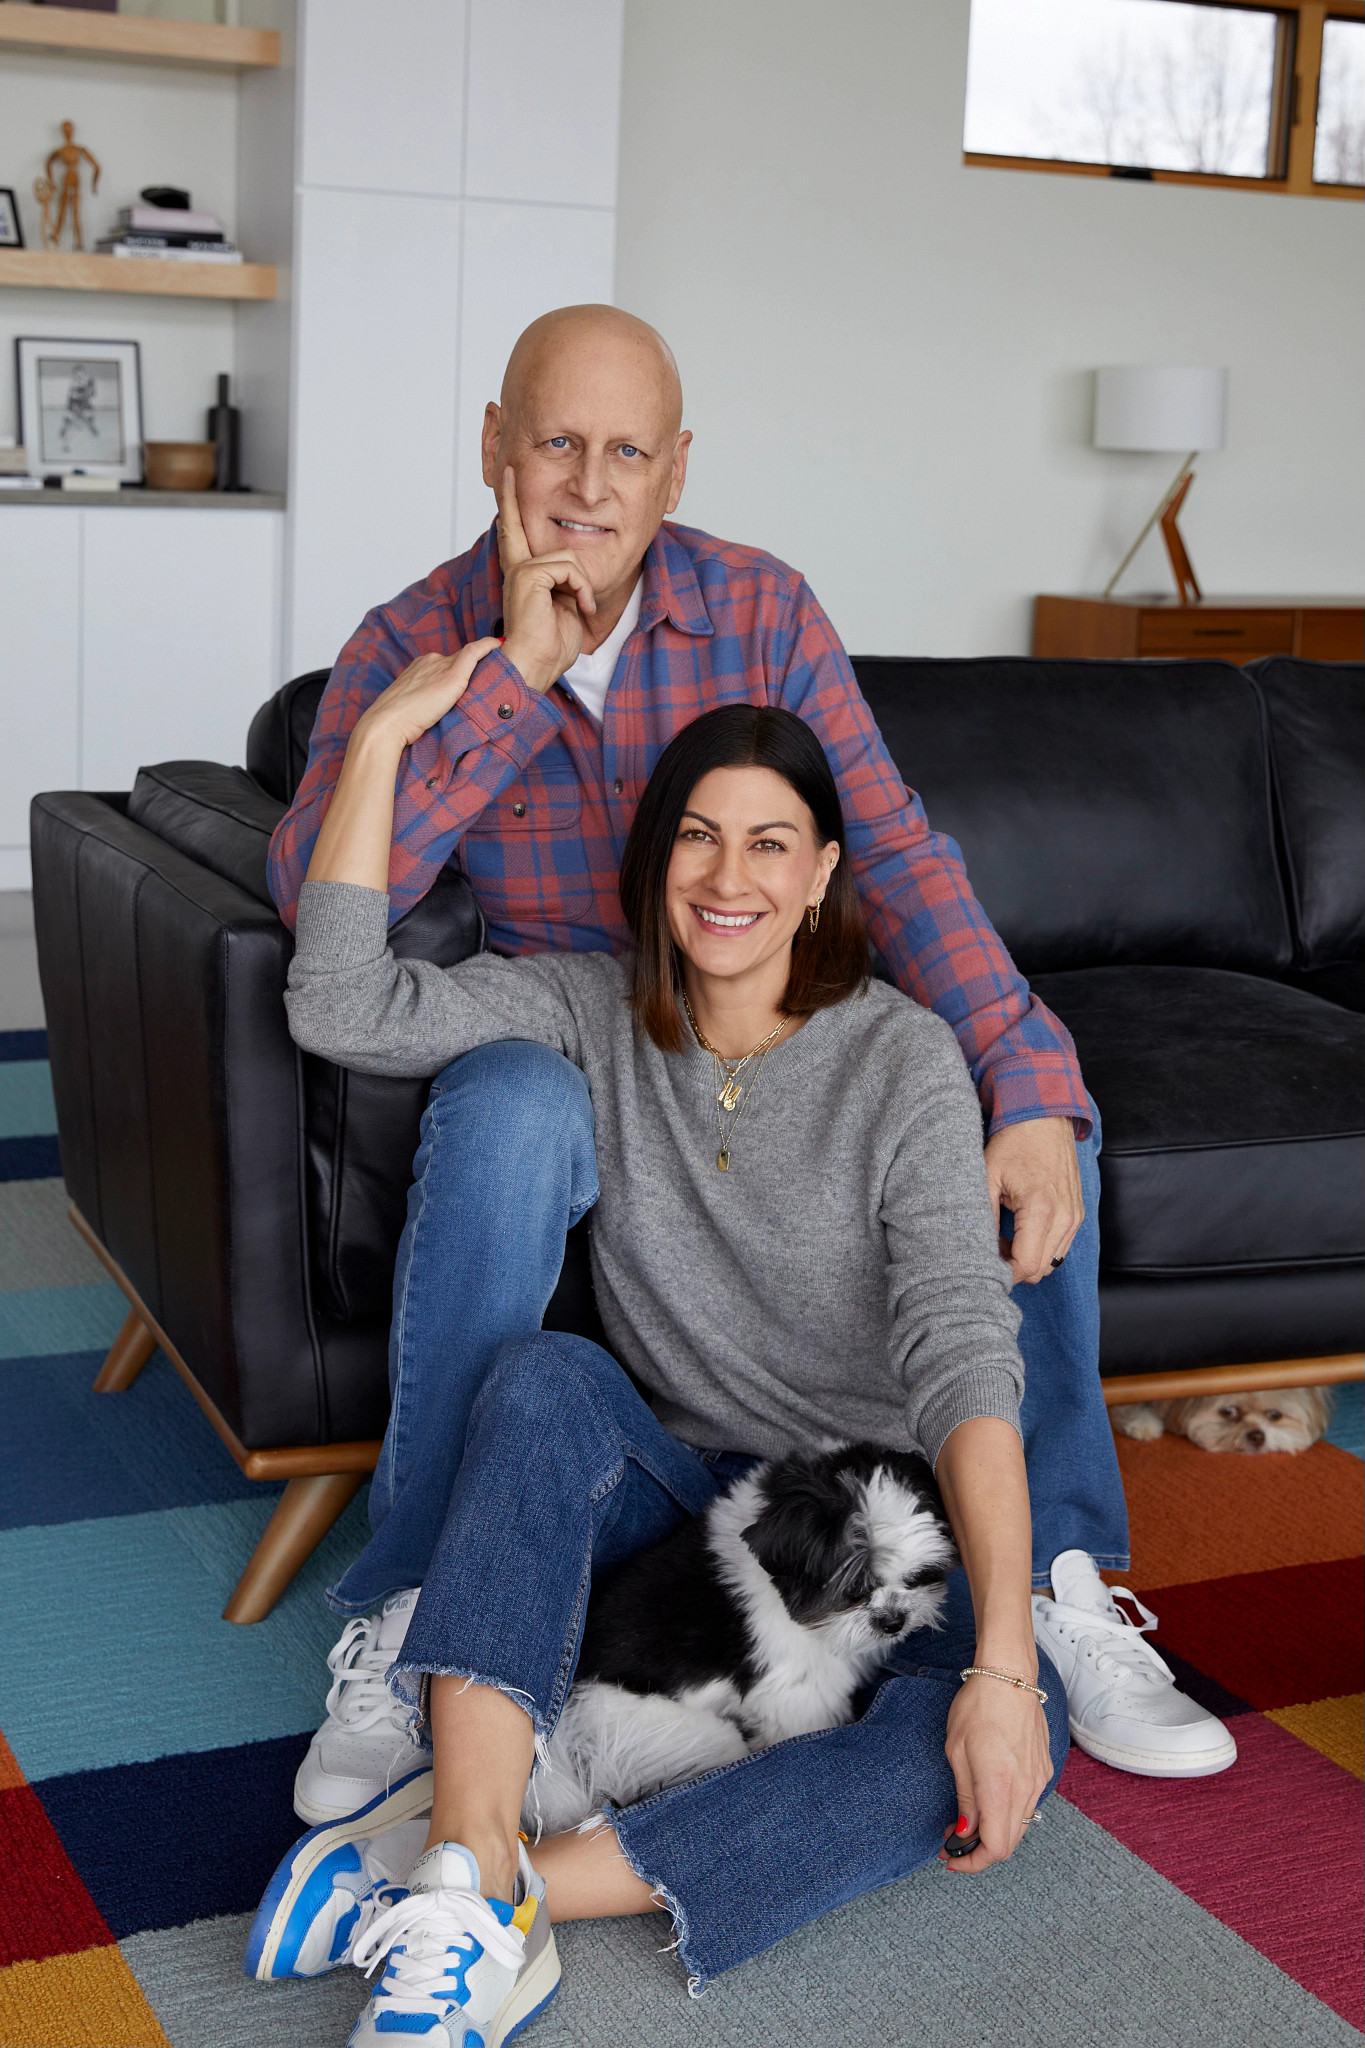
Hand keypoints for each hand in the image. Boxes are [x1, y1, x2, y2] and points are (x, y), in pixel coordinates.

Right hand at [354, 636, 502, 753]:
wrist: (387, 723)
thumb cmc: (396, 722)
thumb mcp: (412, 707)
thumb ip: (427, 701)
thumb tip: (435, 712)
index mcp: (419, 667)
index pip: (444, 665)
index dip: (457, 669)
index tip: (468, 677)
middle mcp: (430, 661)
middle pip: (457, 661)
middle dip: (472, 668)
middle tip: (492, 671)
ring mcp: (441, 666)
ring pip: (467, 659)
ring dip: (484, 661)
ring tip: (501, 663)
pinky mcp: (452, 676)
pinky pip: (474, 653)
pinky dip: (488, 646)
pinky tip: (500, 644)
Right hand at [496, 466, 596, 692]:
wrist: (534, 667)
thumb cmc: (551, 647)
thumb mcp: (567, 608)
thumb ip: (567, 585)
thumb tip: (575, 572)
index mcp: (523, 576)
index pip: (515, 535)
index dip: (511, 506)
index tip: (507, 478)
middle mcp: (516, 569)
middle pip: (515, 523)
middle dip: (512, 495)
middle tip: (507, 470)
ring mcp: (520, 570)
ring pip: (567, 556)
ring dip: (584, 584)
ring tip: (581, 606)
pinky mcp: (528, 575)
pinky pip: (569, 567)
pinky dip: (583, 588)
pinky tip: (580, 607)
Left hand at [940, 1669, 1052, 1874]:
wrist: (1009, 1676)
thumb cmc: (978, 1707)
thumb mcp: (957, 1752)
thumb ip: (966, 1797)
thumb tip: (965, 1833)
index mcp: (1001, 1787)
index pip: (995, 1848)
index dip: (972, 1861)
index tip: (951, 1856)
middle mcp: (1026, 1789)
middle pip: (1009, 1842)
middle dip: (979, 1850)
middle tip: (952, 1839)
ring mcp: (1038, 1780)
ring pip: (1019, 1825)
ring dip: (994, 1831)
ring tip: (966, 1819)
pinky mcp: (1043, 1769)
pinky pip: (1028, 1804)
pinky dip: (1008, 1812)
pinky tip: (988, 1798)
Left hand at [984, 1116, 1082, 1285]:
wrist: (1044, 1117)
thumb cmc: (1014, 1142)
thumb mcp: (987, 1176)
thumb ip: (982, 1216)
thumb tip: (977, 1250)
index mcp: (1041, 1210)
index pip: (1027, 1266)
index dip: (1004, 1273)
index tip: (986, 1262)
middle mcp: (1065, 1217)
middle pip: (1040, 1270)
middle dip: (1014, 1267)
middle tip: (992, 1247)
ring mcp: (1075, 1216)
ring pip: (1052, 1262)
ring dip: (1028, 1258)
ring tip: (1006, 1237)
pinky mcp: (1078, 1213)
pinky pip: (1061, 1247)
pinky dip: (1041, 1248)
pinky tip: (1022, 1230)